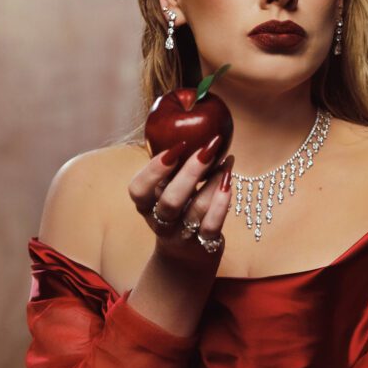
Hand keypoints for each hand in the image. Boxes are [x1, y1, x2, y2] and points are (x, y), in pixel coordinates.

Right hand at [128, 135, 234, 269]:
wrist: (185, 257)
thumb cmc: (177, 208)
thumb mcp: (165, 189)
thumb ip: (171, 163)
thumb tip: (187, 111)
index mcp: (146, 204)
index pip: (138, 190)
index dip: (153, 170)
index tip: (175, 148)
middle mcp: (161, 221)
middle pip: (170, 201)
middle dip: (190, 173)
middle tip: (208, 147)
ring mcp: (182, 234)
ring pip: (196, 210)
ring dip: (213, 182)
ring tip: (226, 161)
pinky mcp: (204, 244)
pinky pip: (213, 225)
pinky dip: (223, 203)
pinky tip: (230, 180)